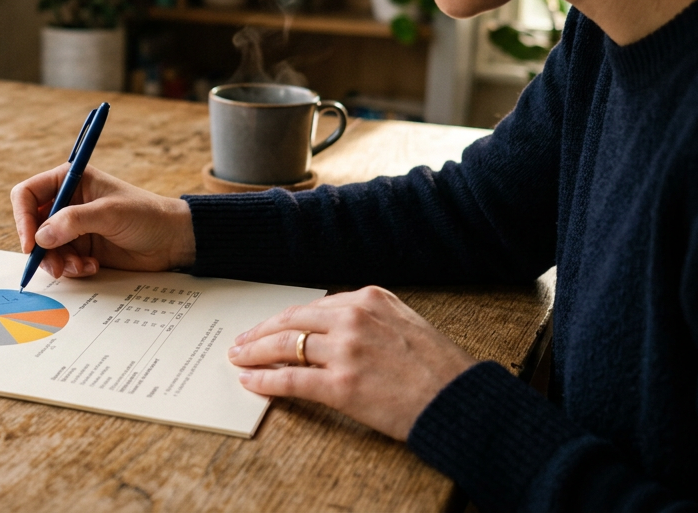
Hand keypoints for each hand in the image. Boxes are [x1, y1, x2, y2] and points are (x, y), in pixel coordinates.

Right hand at [10, 164, 196, 278]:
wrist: (172, 241)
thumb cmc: (146, 215)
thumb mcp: (109, 213)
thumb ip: (74, 222)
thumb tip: (41, 236)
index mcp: (70, 180)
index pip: (28, 194)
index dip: (23, 217)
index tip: (31, 242)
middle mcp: (67, 202)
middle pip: (32, 225)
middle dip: (41, 248)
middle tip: (55, 265)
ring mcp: (73, 227)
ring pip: (45, 248)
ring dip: (58, 262)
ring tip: (80, 267)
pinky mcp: (81, 248)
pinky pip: (61, 261)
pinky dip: (72, 268)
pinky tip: (92, 267)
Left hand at [226, 286, 476, 440]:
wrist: (459, 399)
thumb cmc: (437, 366)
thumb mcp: (404, 321)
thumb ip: (368, 316)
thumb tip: (330, 325)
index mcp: (368, 298)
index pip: (312, 307)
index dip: (284, 319)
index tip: (267, 326)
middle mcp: (354, 318)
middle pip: (291, 321)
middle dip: (260, 332)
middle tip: (241, 341)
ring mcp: (346, 351)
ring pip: (284, 346)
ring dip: (254, 353)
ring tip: (238, 358)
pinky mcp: (341, 385)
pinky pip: (290, 379)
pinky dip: (265, 380)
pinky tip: (250, 381)